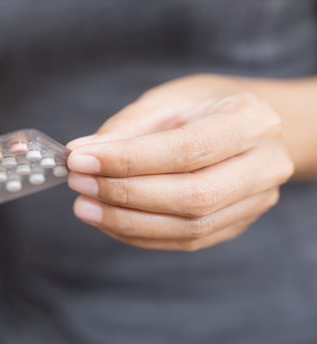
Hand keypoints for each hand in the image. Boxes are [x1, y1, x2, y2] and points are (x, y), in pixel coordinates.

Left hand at [67, 74, 293, 250]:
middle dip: (125, 194)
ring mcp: (255, 203)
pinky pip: (186, 241)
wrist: (247, 126)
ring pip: (188, 227)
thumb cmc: (205, 107)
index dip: (129, 160)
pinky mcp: (237, 225)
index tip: (81, 159)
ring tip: (85, 206)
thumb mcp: (169, 99)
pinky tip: (107, 221)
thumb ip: (127, 126)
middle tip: (79, 183)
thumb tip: (82, 152)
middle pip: (192, 196)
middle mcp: (264, 166)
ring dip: (127, 221)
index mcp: (252, 121)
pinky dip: (140, 235)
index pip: (187, 150)